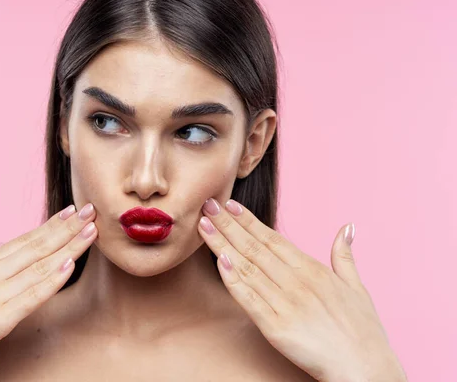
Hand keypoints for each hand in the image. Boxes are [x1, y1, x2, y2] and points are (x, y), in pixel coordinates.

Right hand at [0, 203, 96, 379]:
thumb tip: (14, 255)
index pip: (25, 239)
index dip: (51, 225)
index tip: (71, 210)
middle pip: (37, 245)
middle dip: (67, 227)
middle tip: (90, 210)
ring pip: (41, 265)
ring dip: (69, 246)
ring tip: (90, 231)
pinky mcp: (0, 317)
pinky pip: (33, 294)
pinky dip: (54, 278)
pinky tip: (70, 265)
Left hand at [198, 198, 406, 381]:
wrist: (366, 369)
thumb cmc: (363, 331)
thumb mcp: (357, 287)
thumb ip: (345, 256)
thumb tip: (346, 228)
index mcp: (313, 270)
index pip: (273, 239)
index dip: (249, 221)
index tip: (230, 205)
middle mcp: (297, 282)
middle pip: (255, 248)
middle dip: (228, 225)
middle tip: (208, 205)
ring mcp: (285, 304)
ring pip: (247, 268)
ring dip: (223, 245)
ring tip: (204, 226)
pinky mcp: (276, 327)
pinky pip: (250, 299)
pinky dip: (233, 280)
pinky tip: (219, 262)